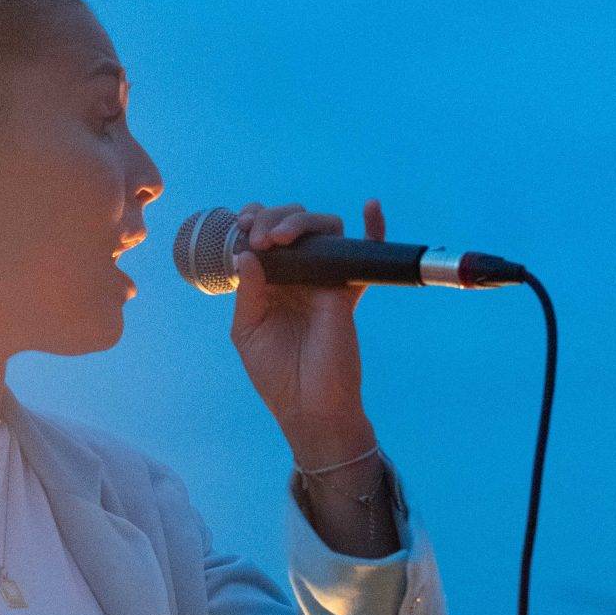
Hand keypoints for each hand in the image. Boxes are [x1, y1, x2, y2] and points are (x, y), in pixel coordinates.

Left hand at [230, 197, 385, 463]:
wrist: (310, 407)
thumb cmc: (276, 375)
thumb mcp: (248, 331)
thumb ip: (248, 292)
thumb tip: (246, 253)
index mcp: (270, 282)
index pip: (264, 235)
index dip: (254, 220)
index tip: (242, 226)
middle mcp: (298, 275)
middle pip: (292, 224)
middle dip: (271, 218)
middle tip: (260, 238)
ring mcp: (324, 280)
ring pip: (323, 230)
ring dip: (300, 222)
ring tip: (279, 238)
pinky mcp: (347, 291)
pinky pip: (365, 254)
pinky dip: (373, 229)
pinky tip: (371, 207)